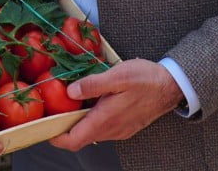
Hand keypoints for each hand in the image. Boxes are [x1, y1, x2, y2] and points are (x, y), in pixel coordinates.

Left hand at [48, 58, 183, 151]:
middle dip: (65, 127)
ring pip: (91, 132)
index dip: (56, 137)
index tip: (45, 127)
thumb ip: (92, 85)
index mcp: (105, 120)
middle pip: (80, 137)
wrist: (172, 86)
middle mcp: (111, 130)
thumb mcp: (117, 76)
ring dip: (79, 121)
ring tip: (72, 102)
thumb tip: (70, 91)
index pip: (74, 140)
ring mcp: (119, 130)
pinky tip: (92, 102)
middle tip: (55, 109)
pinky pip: (103, 128)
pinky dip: (92, 119)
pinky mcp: (125, 126)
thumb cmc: (147, 79)